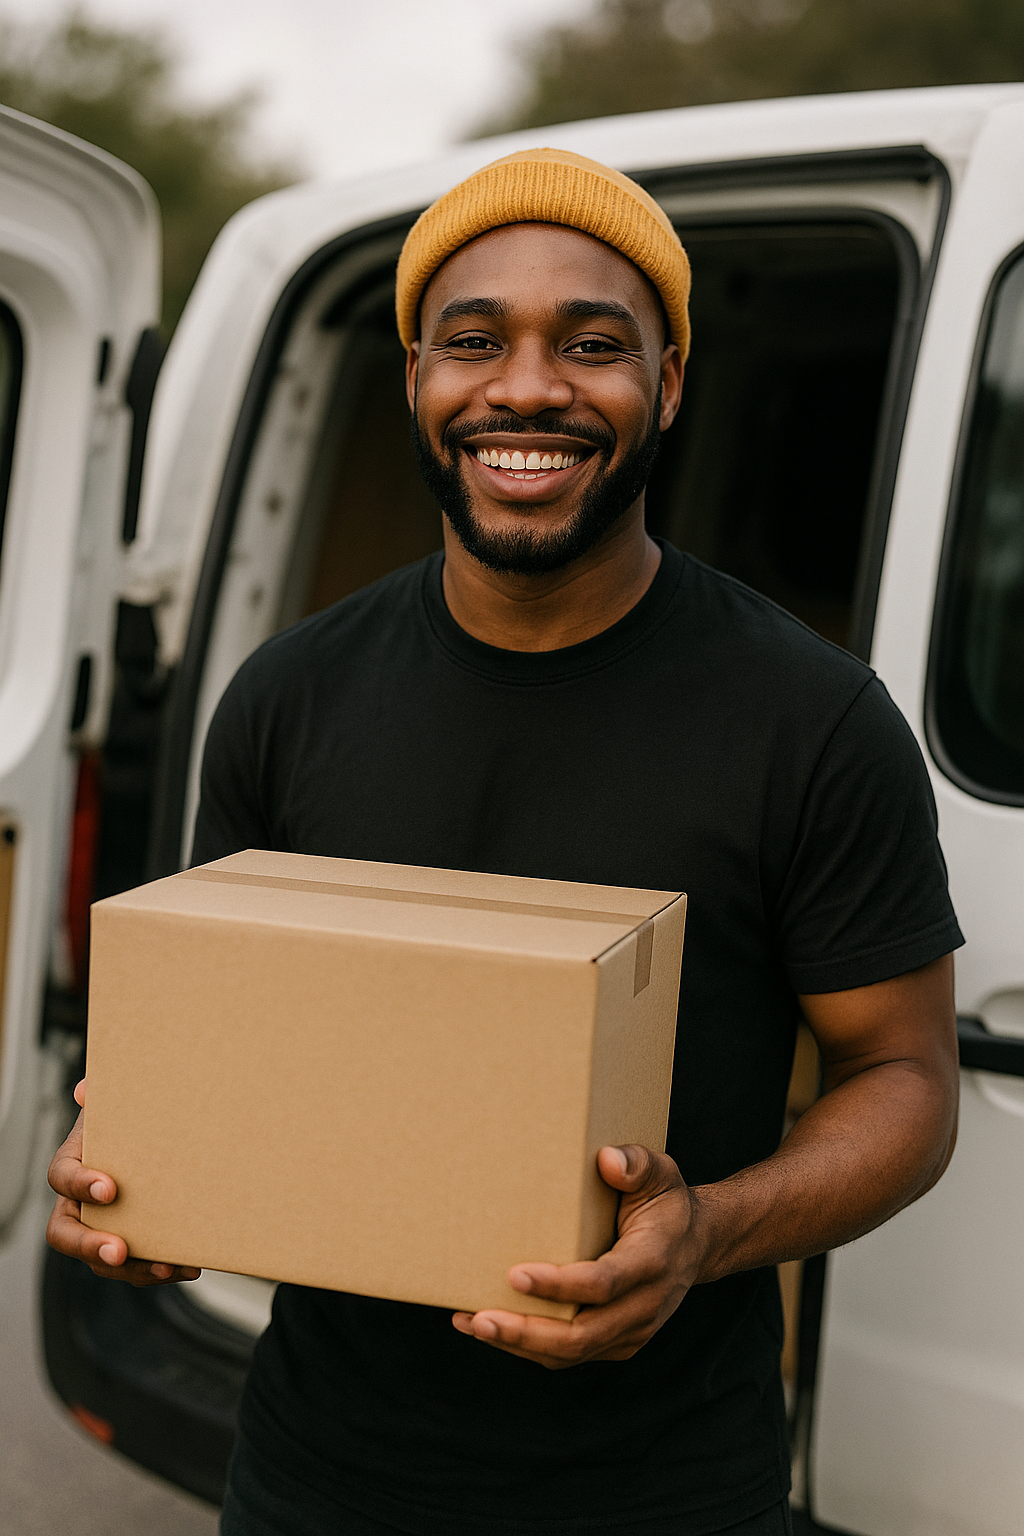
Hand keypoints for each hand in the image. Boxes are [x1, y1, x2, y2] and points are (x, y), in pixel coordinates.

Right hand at [46, 1079, 200, 1286]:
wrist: (158, 1139)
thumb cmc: (133, 1122)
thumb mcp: (121, 1101)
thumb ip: (106, 1092)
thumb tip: (87, 1089)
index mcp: (72, 1164)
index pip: (61, 1178)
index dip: (80, 1184)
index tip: (109, 1188)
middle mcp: (78, 1203)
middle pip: (66, 1234)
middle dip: (90, 1245)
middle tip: (118, 1250)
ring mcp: (102, 1227)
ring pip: (102, 1260)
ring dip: (133, 1269)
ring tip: (167, 1266)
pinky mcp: (129, 1244)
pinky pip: (136, 1266)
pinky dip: (160, 1269)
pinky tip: (189, 1266)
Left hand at [452, 1144, 702, 1368]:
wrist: (697, 1245)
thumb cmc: (667, 1203)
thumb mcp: (661, 1173)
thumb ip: (637, 1164)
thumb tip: (607, 1160)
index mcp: (652, 1262)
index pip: (602, 1284)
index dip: (558, 1285)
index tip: (515, 1274)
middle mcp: (644, 1306)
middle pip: (581, 1336)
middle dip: (526, 1332)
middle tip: (478, 1318)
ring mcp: (632, 1331)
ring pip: (571, 1353)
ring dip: (519, 1345)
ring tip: (471, 1323)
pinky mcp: (618, 1342)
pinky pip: (571, 1354)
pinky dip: (529, 1347)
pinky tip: (492, 1328)